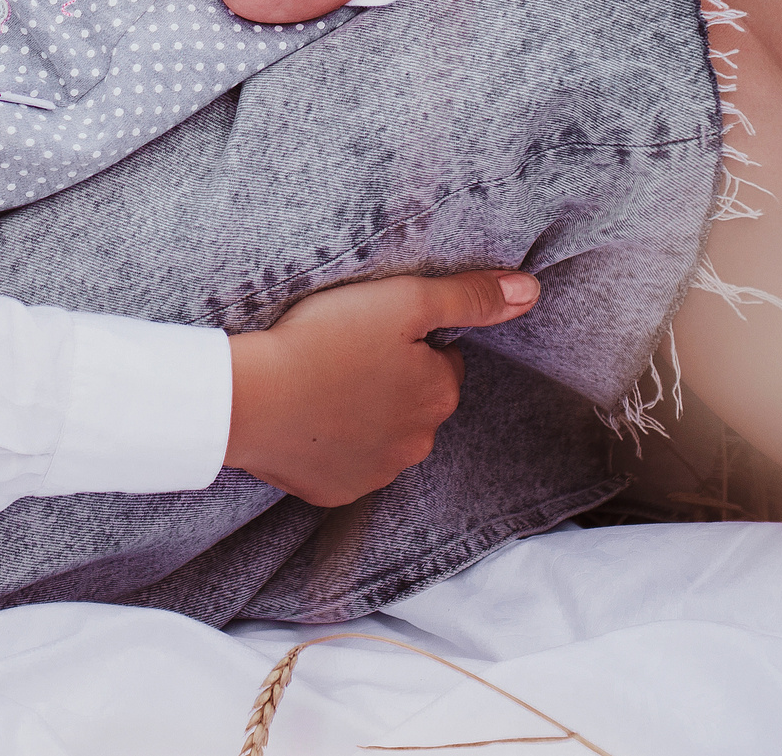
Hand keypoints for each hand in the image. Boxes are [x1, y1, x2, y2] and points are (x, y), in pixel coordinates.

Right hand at [223, 270, 540, 506]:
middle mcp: (419, 443)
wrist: (251, 397)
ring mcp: (376, 472)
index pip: (442, 362)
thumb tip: (530, 292)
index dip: (410, 341)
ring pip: (383, 435)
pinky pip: (345, 463)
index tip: (373, 330)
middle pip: (416, 402)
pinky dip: (332, 443)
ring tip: (323, 382)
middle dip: (392, 381)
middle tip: (346, 353)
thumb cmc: (324, 340)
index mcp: (439, 395)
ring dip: (364, 414)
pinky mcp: (336, 490)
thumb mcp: (403, 300)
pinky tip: (309, 417)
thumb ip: (469, 297)